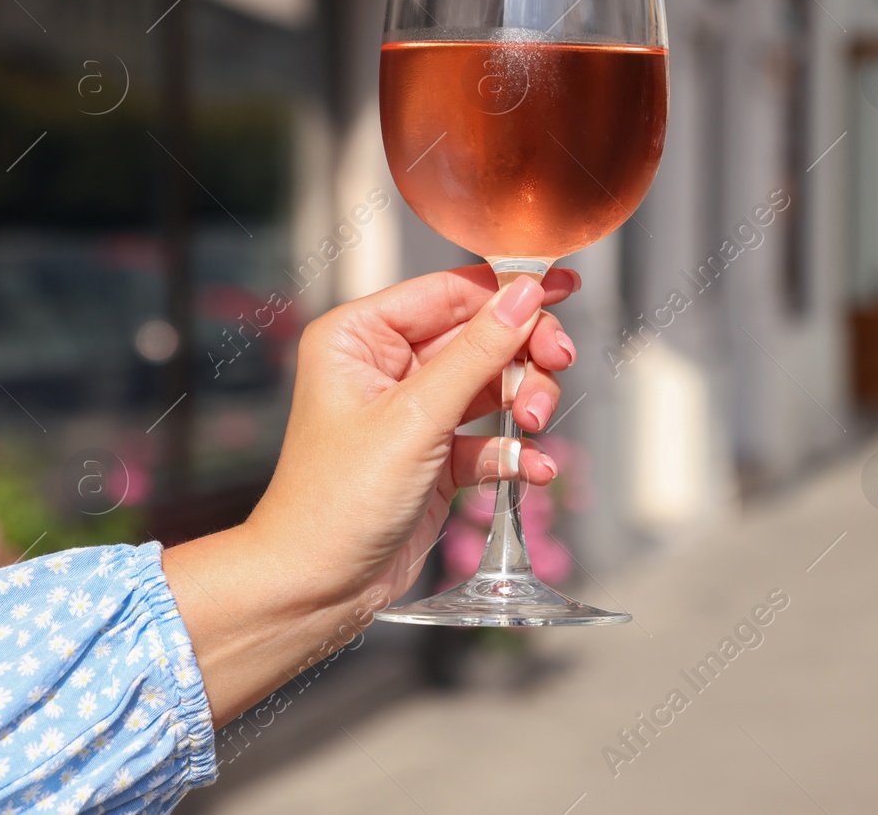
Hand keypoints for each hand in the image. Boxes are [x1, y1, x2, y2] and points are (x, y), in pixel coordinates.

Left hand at [163, 266, 577, 724]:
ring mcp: (414, 412)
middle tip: (557, 366)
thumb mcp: (415, 417)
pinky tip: (533, 468)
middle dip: (523, 355)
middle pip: (481, 336)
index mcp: (360, 337)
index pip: (449, 293)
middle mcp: (386, 367)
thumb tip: (523, 294)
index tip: (561, 287)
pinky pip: (490, 437)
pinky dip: (515, 450)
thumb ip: (478, 352)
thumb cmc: (335, 502)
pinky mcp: (436, 456)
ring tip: (534, 427)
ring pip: (493, 384)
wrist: (316, 589)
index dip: (508, 291)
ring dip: (524, 402)